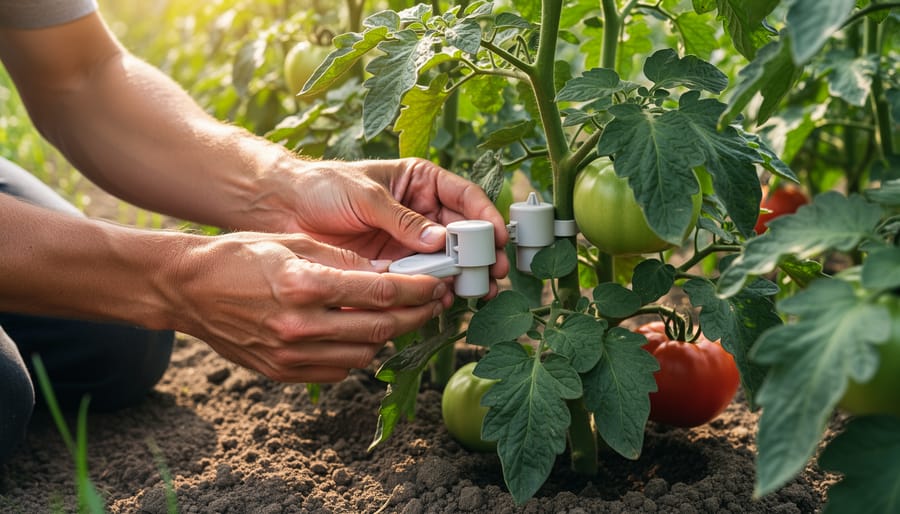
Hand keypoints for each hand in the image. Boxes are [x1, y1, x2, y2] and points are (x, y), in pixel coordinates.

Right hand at [165, 231, 451, 382]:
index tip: (437, 285)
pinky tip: (361, 334)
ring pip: (364, 354)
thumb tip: (385, 274)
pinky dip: (357, 354)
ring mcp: (290, 354)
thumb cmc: (237, 256)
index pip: (380, 294)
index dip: (417, 291)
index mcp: (304, 284)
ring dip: (389, 335)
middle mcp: (300, 325)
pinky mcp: (282, 372)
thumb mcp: (292, 243)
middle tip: (435, 304)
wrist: (187, 290)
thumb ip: (342, 261)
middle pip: (380, 328)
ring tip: (401, 317)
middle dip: (416, 316)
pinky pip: (338, 370)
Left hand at [268, 157, 508, 295]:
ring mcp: (408, 241)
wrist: (282, 209)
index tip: (499, 238)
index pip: (464, 197)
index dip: (486, 216)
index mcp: (420, 182)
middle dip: (482, 252)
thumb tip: (441, 241)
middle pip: (464, 232)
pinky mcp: (392, 266)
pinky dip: (433, 289)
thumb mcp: (365, 196)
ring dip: (462, 275)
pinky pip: (421, 279)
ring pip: (447, 259)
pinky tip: (442, 299)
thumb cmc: (322, 187)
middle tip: (495, 272)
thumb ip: (402, 219)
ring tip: (476, 291)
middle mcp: (420, 212)